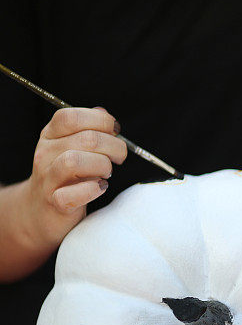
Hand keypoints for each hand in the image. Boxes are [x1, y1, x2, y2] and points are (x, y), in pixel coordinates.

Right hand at [19, 107, 125, 247]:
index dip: (100, 121)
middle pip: (86, 139)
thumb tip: (103, 113)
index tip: (115, 132)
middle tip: (118, 157)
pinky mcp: (55, 202)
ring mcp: (48, 178)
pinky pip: (73, 193)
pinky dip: (93, 189)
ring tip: (106, 173)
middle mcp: (46, 153)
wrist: (40, 211)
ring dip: (102, 166)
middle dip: (114, 147)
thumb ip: (87, 129)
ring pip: (75, 162)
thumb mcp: (72, 147)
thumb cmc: (65, 177)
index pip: (72, 117)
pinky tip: (100, 187)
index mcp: (51, 136)